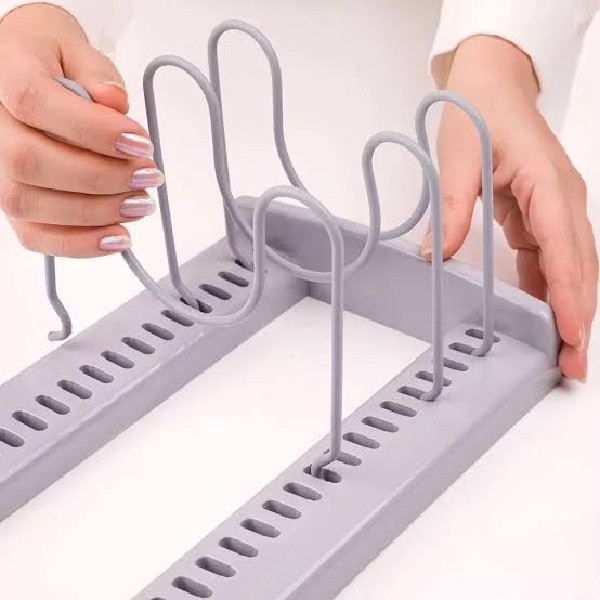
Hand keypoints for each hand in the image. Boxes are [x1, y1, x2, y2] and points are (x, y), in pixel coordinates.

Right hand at [0, 3, 163, 257]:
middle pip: (30, 161)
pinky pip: (34, 235)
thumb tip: (114, 101)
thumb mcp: (76, 46)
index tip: (140, 143)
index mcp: (5, 75)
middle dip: (102, 177)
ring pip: (30, 203)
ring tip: (142, 203)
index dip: (92, 129)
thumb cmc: (51, 60)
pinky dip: (80, 243)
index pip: (35, 102)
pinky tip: (118, 237)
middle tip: (149, 175)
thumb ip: (97, 72)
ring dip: (97, 212)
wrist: (24, 69)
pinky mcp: (12, 203)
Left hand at [421, 35, 597, 379]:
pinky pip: (550, 259)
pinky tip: (541, 318)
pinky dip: (548, 290)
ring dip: (567, 310)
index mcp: (549, 186)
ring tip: (560, 353)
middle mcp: (564, 202)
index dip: (570, 297)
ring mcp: (557, 210)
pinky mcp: (542, 215)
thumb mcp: (460, 159)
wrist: (492, 86)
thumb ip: (452, 209)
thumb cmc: (480, 113)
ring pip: (570, 268)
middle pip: (579, 268)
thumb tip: (435, 255)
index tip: (573, 335)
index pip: (565, 251)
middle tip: (572, 365)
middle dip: (579, 318)